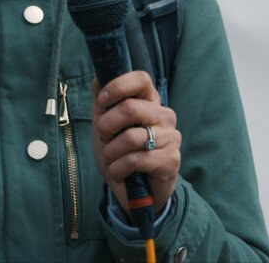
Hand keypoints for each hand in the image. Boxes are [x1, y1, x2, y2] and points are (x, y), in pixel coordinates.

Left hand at [92, 71, 180, 215]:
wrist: (133, 191)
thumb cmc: (120, 153)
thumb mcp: (105, 126)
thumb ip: (102, 102)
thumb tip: (97, 77)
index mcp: (149, 101)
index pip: (141, 79)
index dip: (118, 86)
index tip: (103, 101)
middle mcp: (164, 115)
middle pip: (130, 108)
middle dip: (106, 126)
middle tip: (104, 138)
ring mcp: (171, 137)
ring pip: (131, 137)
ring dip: (111, 151)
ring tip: (111, 159)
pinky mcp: (171, 159)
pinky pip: (138, 159)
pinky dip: (119, 167)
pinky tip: (119, 172)